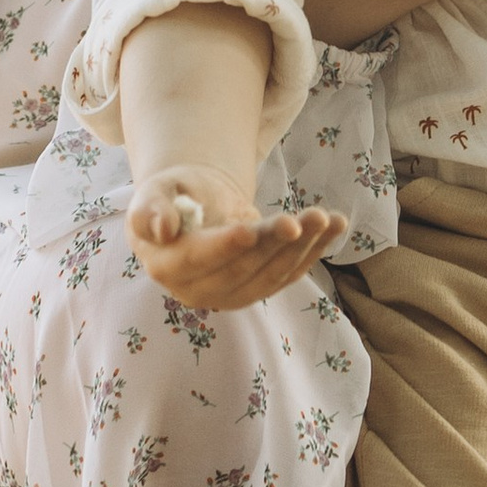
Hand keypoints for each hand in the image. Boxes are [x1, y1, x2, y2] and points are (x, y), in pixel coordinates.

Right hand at [125, 165, 345, 309]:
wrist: (192, 208)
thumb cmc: (171, 196)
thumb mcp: (154, 192)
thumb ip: (151, 209)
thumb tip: (162, 229)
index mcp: (167, 266)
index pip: (199, 259)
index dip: (226, 247)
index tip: (251, 230)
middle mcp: (199, 290)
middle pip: (242, 269)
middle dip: (276, 243)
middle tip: (306, 218)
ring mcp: (231, 294)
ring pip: (271, 274)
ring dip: (303, 246)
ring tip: (325, 217)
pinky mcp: (259, 288)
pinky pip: (288, 272)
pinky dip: (314, 250)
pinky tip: (336, 225)